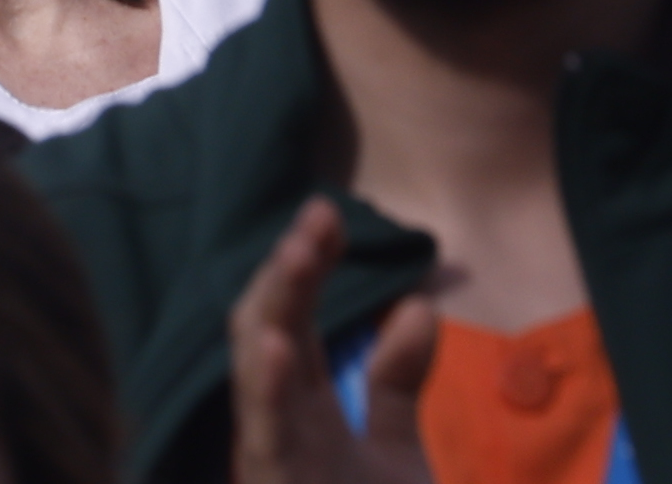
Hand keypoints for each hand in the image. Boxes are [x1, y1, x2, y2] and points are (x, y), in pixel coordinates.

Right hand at [225, 202, 436, 483]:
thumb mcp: (394, 453)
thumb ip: (396, 385)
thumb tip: (418, 307)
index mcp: (297, 406)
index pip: (294, 318)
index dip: (310, 265)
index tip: (329, 215)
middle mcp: (274, 422)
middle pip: (269, 328)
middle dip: (289, 272)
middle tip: (318, 214)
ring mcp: (268, 454)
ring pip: (253, 371)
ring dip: (276, 310)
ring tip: (297, 254)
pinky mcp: (272, 481)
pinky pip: (266, 438)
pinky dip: (265, 392)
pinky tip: (274, 345)